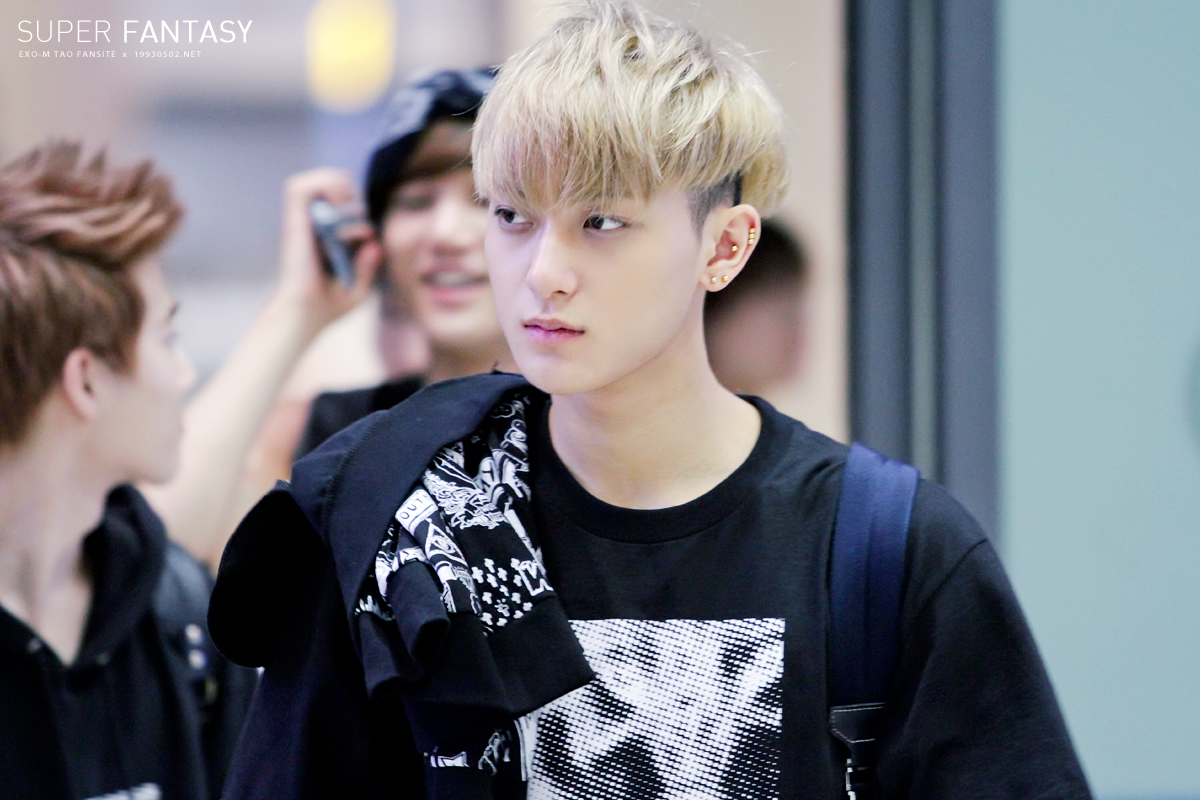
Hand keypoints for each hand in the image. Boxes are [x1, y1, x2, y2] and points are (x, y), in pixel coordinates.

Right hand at [274, 168, 382, 332]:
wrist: (306, 315)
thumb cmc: (328, 307)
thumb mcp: (357, 288)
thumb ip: (368, 267)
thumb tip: (375, 244)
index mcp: (322, 240)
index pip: (333, 204)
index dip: (355, 207)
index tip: (367, 233)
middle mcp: (310, 228)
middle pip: (319, 184)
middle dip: (342, 186)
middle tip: (354, 208)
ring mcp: (300, 224)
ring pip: (306, 181)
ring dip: (330, 183)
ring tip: (345, 203)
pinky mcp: (294, 223)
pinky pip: (298, 188)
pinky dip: (321, 187)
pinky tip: (340, 205)